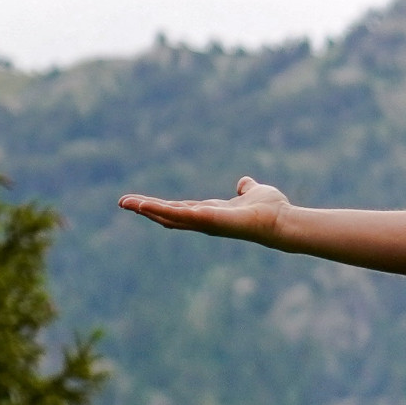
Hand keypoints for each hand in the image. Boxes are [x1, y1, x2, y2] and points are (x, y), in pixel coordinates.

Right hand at [118, 176, 291, 242]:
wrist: (282, 220)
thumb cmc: (272, 209)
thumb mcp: (254, 192)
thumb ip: (247, 188)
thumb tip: (245, 182)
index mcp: (211, 212)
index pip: (181, 209)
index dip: (161, 205)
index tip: (141, 202)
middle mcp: (205, 220)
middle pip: (169, 214)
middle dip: (146, 208)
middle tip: (123, 202)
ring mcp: (204, 222)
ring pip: (169, 216)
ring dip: (146, 209)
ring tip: (125, 203)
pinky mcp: (207, 220)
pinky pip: (179, 215)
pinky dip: (160, 210)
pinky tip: (143, 205)